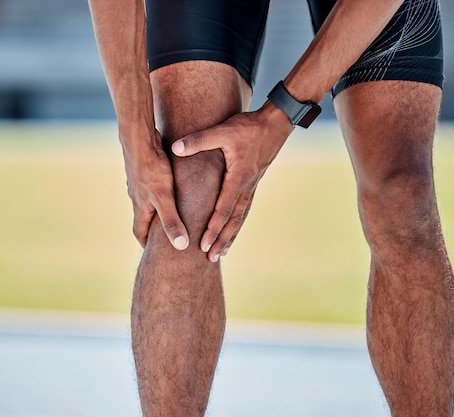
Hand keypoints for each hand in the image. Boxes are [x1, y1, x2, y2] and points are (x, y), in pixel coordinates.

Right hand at [122, 128, 188, 249]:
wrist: (139, 137)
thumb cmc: (152, 167)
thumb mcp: (164, 197)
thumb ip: (172, 221)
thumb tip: (181, 246)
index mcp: (140, 207)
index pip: (139, 232)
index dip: (146, 244)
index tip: (154, 253)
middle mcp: (136, 196)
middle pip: (142, 218)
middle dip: (152, 229)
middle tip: (164, 238)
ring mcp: (138, 182)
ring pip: (146, 201)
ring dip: (155, 210)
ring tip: (169, 214)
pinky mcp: (143, 169)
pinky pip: (150, 186)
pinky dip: (158, 193)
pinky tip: (169, 187)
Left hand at [171, 102, 292, 261]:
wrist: (277, 122)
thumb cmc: (249, 126)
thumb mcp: (223, 130)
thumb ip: (199, 140)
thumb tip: (175, 148)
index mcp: (238, 178)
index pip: (223, 210)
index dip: (213, 228)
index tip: (204, 245)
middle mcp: (247, 187)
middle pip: (233, 220)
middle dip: (221, 240)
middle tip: (211, 258)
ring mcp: (252, 186)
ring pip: (241, 217)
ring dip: (231, 235)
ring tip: (223, 252)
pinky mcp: (254, 181)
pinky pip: (245, 208)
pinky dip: (238, 222)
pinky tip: (234, 228)